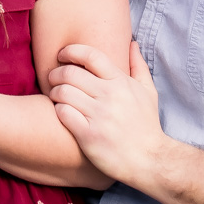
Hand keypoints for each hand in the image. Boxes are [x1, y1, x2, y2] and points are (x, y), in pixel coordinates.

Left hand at [48, 41, 167, 186]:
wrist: (150, 160)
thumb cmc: (147, 125)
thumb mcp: (148, 92)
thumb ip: (138, 66)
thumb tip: (132, 43)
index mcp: (121, 82)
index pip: (90, 55)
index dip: (71, 51)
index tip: (62, 55)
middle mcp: (109, 96)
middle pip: (70, 73)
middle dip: (56, 73)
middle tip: (53, 78)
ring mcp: (98, 116)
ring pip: (63, 92)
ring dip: (53, 91)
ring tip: (54, 95)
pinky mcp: (88, 135)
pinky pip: (63, 113)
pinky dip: (57, 109)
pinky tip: (60, 111)